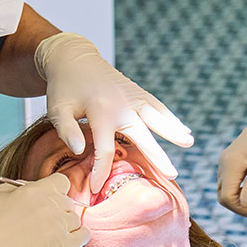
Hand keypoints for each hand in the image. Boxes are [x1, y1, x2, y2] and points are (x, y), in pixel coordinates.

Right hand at [0, 173, 89, 246]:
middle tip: (43, 220)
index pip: (61, 182)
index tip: (47, 198)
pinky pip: (83, 236)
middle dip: (57, 209)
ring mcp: (57, 227)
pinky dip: (78, 236)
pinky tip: (67, 239)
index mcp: (34, 190)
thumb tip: (30, 190)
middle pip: (67, 202)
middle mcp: (49, 206)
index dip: (55, 190)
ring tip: (50, 232)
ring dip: (65, 224)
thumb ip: (17, 188)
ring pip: (75, 219)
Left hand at [35, 32, 192, 192]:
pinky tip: (184, 130)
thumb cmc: (64, 87)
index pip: (105, 150)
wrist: (73, 57)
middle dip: (156, 157)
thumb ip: (66, 130)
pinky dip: (171, 118)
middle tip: (171, 175)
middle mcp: (121, 106)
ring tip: (189, 142)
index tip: (97, 188)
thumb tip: (79, 151)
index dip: (101, 171)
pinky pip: (157, 107)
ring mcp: (132, 98)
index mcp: (100, 113)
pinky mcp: (137, 92)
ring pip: (156, 118)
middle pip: (142, 136)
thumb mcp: (57, 109)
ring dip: (173, 130)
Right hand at [217, 77, 246, 216]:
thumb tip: (243, 205)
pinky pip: (231, 182)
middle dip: (241, 206)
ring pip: (227, 190)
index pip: (227, 198)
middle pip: (223, 196)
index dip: (242, 208)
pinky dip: (242, 191)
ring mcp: (226, 162)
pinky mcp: (232, 161)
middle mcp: (223, 164)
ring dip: (242, 200)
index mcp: (229, 165)